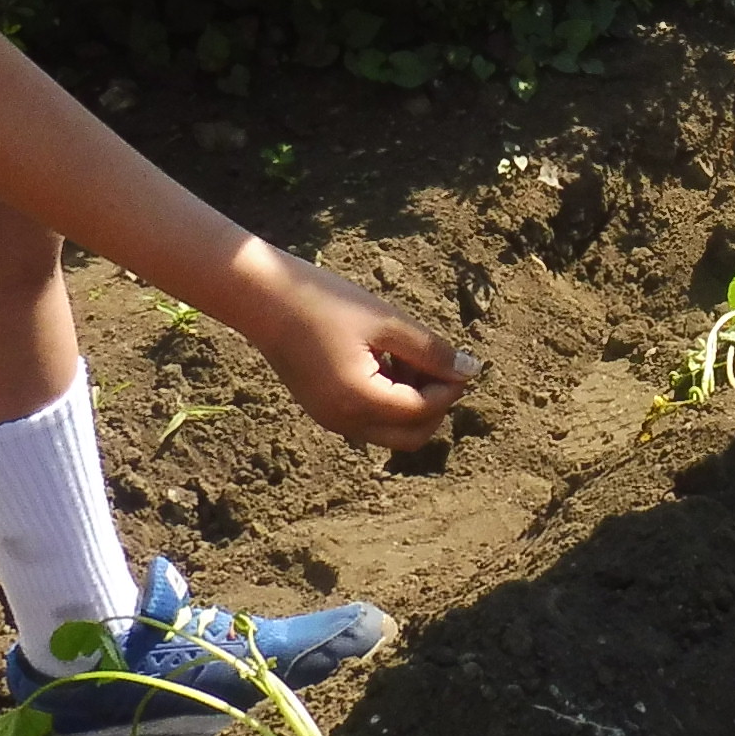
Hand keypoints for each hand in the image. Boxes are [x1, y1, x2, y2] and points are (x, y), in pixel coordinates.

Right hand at [233, 245, 475, 444]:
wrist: (263, 298)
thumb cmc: (326, 302)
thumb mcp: (387, 322)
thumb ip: (431, 351)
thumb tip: (470, 371)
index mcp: (361, 401)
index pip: (423, 411)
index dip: (449, 387)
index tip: (459, 359)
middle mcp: (345, 422)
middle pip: (411, 437)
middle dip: (434, 406)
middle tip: (438, 365)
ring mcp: (331, 420)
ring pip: (391, 431)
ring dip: (411, 403)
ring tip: (406, 355)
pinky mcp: (324, 409)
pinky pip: (369, 419)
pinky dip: (388, 399)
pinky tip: (384, 360)